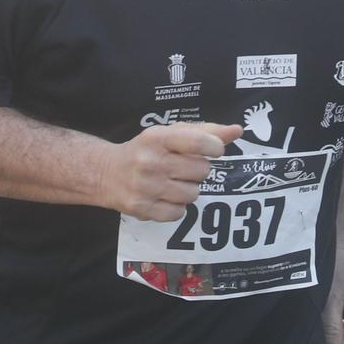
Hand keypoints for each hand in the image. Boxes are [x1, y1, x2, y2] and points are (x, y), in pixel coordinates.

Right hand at [97, 122, 240, 221]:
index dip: (215, 147)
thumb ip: (206, 131)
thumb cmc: (146, 150)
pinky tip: (164, 196)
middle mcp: (151, 161)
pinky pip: (179, 213)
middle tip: (183, 168)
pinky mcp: (142, 209)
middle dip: (198, 170)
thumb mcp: (170, 134)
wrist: (106, 173)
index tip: (214, 151)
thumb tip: (237, 131)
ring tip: (173, 182)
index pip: (199, 142)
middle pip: (201, 171)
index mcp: (158, 137)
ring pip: (193, 194)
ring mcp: (145, 187)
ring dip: (188, 189)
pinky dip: (177, 207)